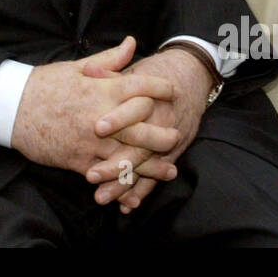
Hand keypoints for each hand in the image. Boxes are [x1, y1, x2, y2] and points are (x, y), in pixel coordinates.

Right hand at [10, 37, 177, 176]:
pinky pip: (106, 174)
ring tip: (170, 170)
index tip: (172, 90)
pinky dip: (123, 182)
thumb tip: (132, 43)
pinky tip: (137, 186)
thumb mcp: (77, 67)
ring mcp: (90, 141)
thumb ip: (109, 60)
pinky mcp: (79, 160)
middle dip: (163, 134)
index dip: (160, 88)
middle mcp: (100, 116)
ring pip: (129, 156)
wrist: (12, 108)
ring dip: (152, 165)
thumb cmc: (45, 84)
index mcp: (101, 89)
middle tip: (177, 135)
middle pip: (142, 127)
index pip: (140, 87)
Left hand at [84, 47, 213, 211]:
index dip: (118, 119)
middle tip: (91, 175)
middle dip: (116, 163)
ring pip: (145, 167)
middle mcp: (160, 122)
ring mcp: (167, 141)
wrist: (191, 78)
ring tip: (101, 197)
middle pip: (139, 145)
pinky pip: (156, 177)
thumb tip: (86, 70)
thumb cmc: (154, 75)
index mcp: (149, 97)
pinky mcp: (171, 154)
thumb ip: (110, 73)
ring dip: (124, 184)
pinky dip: (142, 191)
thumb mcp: (134, 72)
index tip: (97, 128)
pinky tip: (126, 205)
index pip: (135, 109)